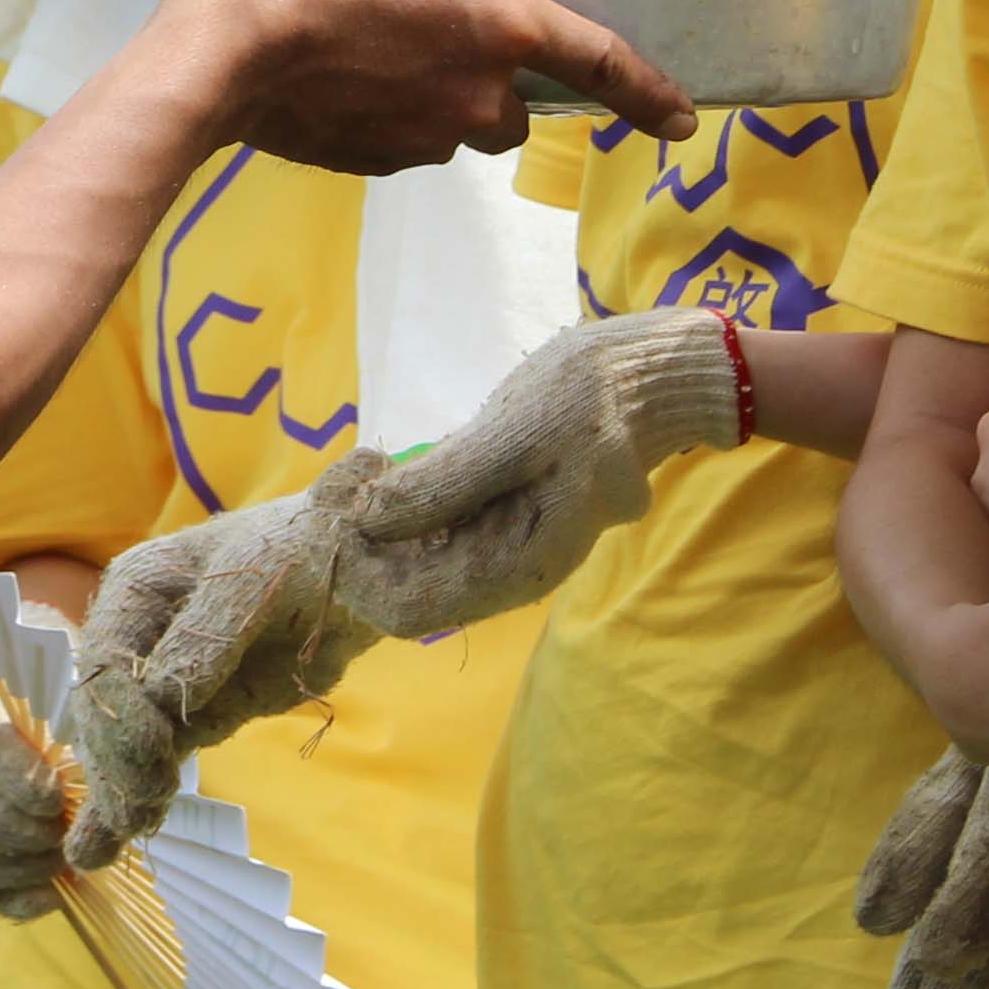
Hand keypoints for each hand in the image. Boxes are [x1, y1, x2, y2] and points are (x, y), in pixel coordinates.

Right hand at [0, 643, 68, 918]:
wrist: (32, 686)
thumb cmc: (54, 672)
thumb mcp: (68, 672)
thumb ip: (83, 716)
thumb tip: (108, 780)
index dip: (21, 776)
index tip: (60, 796)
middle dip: (9, 828)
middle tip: (61, 835)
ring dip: (9, 867)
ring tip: (62, 863)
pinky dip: (9, 897)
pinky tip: (52, 894)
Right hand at [65, 456, 388, 865]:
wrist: (355, 573)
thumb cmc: (301, 554)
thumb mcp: (256, 580)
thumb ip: (208, 633)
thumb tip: (160, 693)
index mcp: (136, 589)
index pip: (103, 660)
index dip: (119, 712)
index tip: (154, 753)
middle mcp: (135, 636)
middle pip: (106, 710)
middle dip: (117, 761)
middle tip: (143, 808)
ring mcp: (162, 683)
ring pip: (124, 745)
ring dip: (119, 791)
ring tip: (123, 834)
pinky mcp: (196, 719)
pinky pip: (158, 763)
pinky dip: (133, 801)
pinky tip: (98, 848)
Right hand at [180, 0, 694, 170]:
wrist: (221, 50)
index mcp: (504, 28)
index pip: (601, 63)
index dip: (649, 93)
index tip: (681, 122)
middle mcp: (478, 96)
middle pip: (516, 101)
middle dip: (495, 73)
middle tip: (437, 22)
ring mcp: (422, 137)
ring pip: (455, 120)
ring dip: (436, 89)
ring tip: (371, 36)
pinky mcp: (369, 161)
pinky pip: (398, 137)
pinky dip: (381, 108)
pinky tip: (335, 66)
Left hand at [329, 309, 744, 637]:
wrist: (648, 377)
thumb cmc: (590, 397)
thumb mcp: (516, 432)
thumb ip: (444, 483)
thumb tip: (367, 521)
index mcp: (519, 566)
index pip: (408, 610)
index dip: (360, 572)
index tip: (341, 511)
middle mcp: (511, 573)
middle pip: (408, 594)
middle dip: (364, 550)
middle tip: (347, 483)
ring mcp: (508, 550)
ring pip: (419, 569)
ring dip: (380, 532)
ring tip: (368, 473)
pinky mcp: (503, 523)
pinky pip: (439, 538)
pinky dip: (407, 514)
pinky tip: (397, 475)